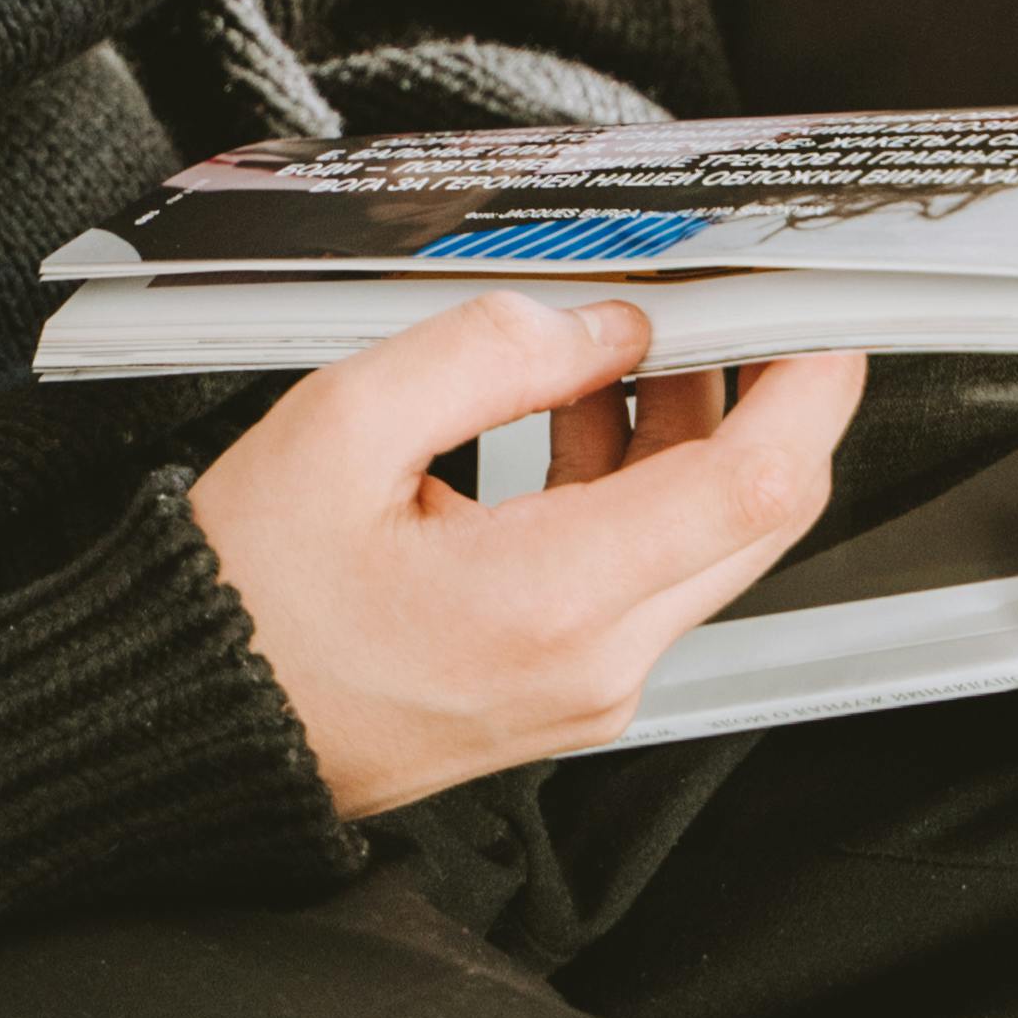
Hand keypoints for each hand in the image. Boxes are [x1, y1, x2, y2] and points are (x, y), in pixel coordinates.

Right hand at [187, 292, 863, 817]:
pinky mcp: (567, 688)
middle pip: (756, 513)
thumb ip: (489, 351)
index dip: (811, 384)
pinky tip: (582, 407)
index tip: (825, 309)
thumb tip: (601, 323)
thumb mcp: (343, 425)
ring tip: (627, 335)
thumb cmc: (244, 596)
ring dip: (691, 428)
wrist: (191, 722)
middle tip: (734, 295)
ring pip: (705, 539)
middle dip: (763, 389)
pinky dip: (640, 479)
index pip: (755, 486)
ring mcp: (587, 687)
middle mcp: (593, 661)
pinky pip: (648, 570)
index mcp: (549, 598)